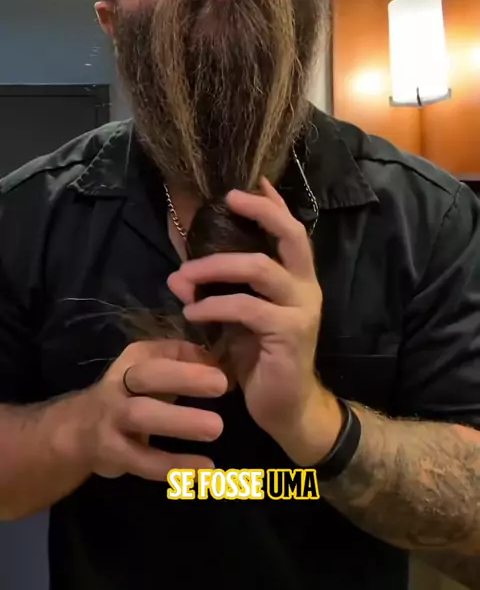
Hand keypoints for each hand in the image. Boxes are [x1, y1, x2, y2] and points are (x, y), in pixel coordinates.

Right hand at [77, 339, 226, 480]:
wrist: (79, 431)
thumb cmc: (129, 394)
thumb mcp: (149, 368)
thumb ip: (183, 359)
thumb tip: (220, 358)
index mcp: (132, 362)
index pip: (158, 354)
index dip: (188, 360)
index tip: (222, 371)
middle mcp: (118, 386)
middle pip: (146, 378)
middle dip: (183, 379)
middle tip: (222, 386)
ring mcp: (112, 420)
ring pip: (142, 417)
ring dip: (179, 422)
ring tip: (215, 429)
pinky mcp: (112, 454)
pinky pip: (142, 461)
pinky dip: (173, 466)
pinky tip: (203, 469)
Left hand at [167, 179, 342, 465]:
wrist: (287, 408)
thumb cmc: (263, 360)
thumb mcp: (242, 319)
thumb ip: (222, 292)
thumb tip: (180, 272)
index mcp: (298, 280)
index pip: (291, 231)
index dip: (273, 204)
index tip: (251, 181)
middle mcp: (306, 288)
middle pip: (290, 235)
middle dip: (259, 212)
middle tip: (228, 200)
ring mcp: (302, 310)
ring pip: (260, 268)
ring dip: (215, 266)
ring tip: (183, 277)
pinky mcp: (290, 334)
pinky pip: (246, 308)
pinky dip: (214, 305)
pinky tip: (192, 311)